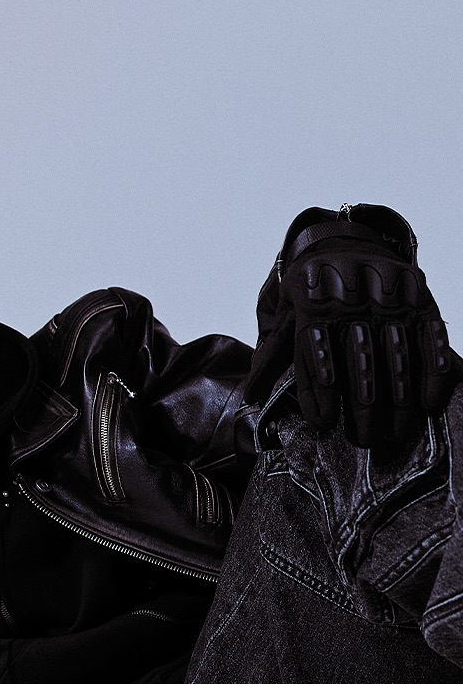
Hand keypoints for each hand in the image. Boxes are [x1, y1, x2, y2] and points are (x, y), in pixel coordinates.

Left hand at [247, 205, 455, 447]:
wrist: (343, 242)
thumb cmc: (309, 290)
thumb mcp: (285, 315)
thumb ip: (271, 356)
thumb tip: (249, 398)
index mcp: (312, 298)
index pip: (316, 352)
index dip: (320, 392)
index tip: (325, 424)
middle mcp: (351, 292)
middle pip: (359, 358)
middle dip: (363, 407)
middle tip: (364, 441)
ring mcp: (389, 292)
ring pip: (397, 352)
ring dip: (399, 400)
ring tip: (395, 434)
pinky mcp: (419, 294)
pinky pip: (431, 337)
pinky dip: (433, 371)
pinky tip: (428, 404)